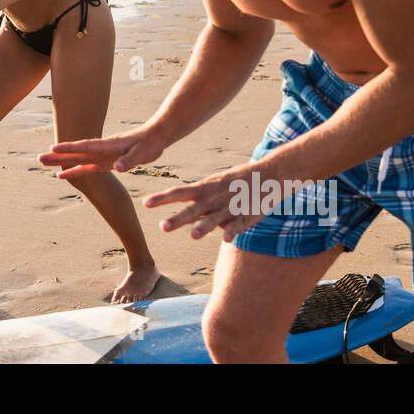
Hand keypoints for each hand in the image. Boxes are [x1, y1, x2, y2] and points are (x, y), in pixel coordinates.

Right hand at [38, 126, 167, 178]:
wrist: (155, 136)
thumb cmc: (149, 144)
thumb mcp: (142, 153)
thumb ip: (129, 160)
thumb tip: (118, 167)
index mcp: (108, 146)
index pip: (86, 147)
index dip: (70, 149)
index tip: (53, 148)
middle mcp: (101, 150)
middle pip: (76, 153)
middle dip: (58, 156)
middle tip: (39, 158)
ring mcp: (102, 155)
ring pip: (78, 160)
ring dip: (61, 162)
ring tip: (44, 164)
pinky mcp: (106, 161)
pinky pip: (87, 167)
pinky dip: (75, 170)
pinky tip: (63, 175)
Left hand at [143, 164, 265, 242]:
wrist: (268, 174)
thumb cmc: (235, 182)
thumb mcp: (214, 186)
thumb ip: (198, 201)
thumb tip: (182, 217)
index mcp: (204, 189)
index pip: (179, 193)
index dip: (162, 198)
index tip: (146, 203)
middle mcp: (213, 198)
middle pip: (193, 210)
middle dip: (178, 219)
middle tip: (163, 227)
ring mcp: (230, 207)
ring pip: (215, 219)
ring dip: (204, 227)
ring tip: (194, 235)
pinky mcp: (246, 215)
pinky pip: (238, 225)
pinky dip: (232, 231)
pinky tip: (226, 239)